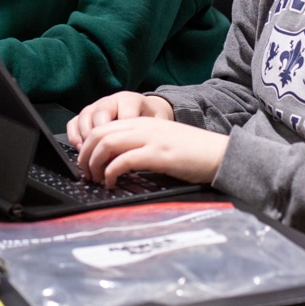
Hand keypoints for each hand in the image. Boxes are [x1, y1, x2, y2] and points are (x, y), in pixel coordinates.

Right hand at [66, 91, 174, 147]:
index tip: (125, 152)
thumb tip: (142, 151)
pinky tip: (80, 150)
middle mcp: (110, 101)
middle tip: (105, 155)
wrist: (145, 109)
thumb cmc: (150, 117)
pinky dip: (74, 136)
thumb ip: (151, 132)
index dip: (124, 135)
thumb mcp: (157, 122)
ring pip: (85, 117)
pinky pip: (73, 122)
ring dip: (86, 138)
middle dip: (102, 136)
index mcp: (129, 100)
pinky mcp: (86, 115)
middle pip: (100, 114)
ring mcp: (96, 107)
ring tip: (91, 156)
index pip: (124, 115)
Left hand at [76, 117, 229, 187]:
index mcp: (143, 122)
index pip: (103, 127)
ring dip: (95, 163)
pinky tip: (111, 183)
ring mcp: (150, 139)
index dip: (88, 145)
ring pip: (106, 144)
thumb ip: (140, 144)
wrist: (219, 153)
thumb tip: (116, 160)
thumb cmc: (192, 152)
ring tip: (96, 179)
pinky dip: (111, 172)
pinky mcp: (157, 154)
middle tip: (85, 173)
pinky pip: (123, 161)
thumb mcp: (161, 141)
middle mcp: (143, 126)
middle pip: (99, 134)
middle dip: (85, 155)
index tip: (86, 162)